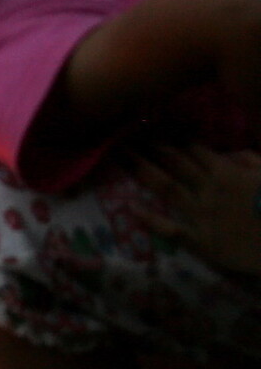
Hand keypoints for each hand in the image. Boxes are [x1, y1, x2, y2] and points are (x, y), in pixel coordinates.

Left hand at [133, 145, 260, 274]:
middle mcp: (210, 190)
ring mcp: (203, 215)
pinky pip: (172, 229)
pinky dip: (151, 219)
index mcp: (229, 173)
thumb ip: (254, 164)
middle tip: (127, 134)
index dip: (172, 137)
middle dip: (150, 147)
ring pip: (167, 187)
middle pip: (174, 163)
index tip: (154, 127)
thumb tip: (236, 154)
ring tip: (121, 155)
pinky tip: (132, 209)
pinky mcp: (202, 242)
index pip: (194, 150)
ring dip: (143, 170)